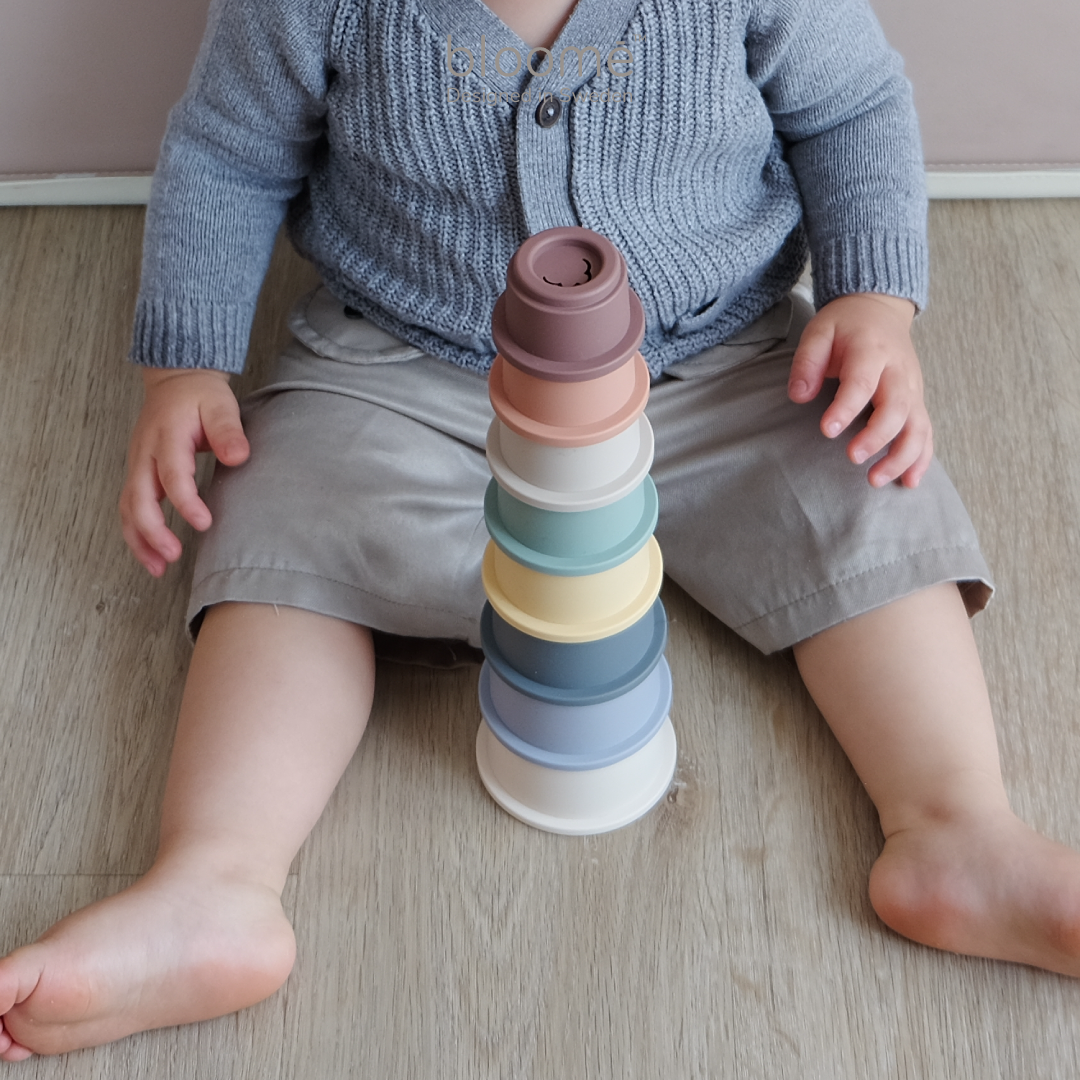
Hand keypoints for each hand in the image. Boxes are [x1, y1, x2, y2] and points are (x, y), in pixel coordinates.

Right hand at [120, 368, 249, 575]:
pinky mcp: (138, 474)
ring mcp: (137, 464)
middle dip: (153, 530)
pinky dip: (136, 534)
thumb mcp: (220, 404)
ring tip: (157, 568)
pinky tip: (151, 555)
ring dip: (139, 539)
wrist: (175, 380)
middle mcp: (145, 453)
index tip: (203, 522)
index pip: (172, 474)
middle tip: (173, 555)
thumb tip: (238, 457)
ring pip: (127, 508)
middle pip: (138, 498)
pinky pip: (130, 507)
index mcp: (167, 436)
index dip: (185, 501)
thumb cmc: (200, 395)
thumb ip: (228, 431)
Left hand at [787, 293, 932, 488]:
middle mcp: (898, 371)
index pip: (862, 382)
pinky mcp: (917, 401)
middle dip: (878, 437)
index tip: (827, 430)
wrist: (880, 309)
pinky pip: (926, 432)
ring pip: (917, 425)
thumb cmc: (845, 325)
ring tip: (875, 480)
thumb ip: (807, 361)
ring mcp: (913, 388)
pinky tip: (909, 482)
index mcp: (871, 351)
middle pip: (897, 408)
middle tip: (853, 458)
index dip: (846, 408)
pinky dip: (921, 458)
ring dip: (902, 456)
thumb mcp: (819, 330)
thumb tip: (799, 395)